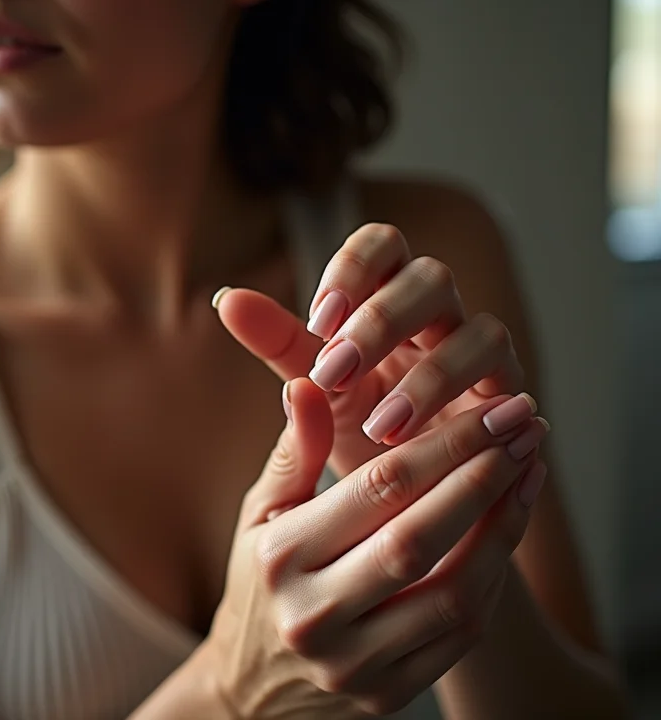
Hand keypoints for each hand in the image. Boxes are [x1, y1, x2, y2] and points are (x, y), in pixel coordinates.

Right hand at [205, 378, 548, 718]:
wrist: (255, 682)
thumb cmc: (261, 576)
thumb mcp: (262, 509)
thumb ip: (295, 450)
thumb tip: (309, 385)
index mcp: (281, 556)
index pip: (379, 489)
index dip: (445, 444)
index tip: (493, 412)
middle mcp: (313, 616)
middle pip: (419, 539)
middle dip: (484, 478)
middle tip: (525, 431)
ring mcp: (353, 666)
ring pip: (452, 593)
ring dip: (502, 528)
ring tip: (528, 474)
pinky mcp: (388, 696)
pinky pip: (460, 634)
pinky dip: (492, 575)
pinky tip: (505, 529)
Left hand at [215, 223, 524, 477]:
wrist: (405, 490)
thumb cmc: (359, 422)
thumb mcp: (315, 382)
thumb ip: (278, 340)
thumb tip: (226, 298)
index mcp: (388, 298)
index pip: (383, 244)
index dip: (355, 269)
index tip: (319, 319)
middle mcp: (438, 317)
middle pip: (432, 277)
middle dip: (384, 322)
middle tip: (336, 372)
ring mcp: (479, 355)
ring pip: (478, 330)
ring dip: (428, 377)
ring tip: (379, 427)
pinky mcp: (507, 398)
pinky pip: (508, 386)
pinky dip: (470, 409)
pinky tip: (432, 441)